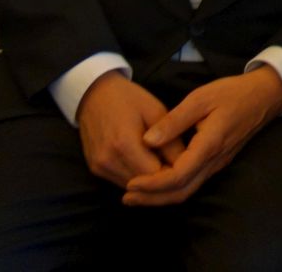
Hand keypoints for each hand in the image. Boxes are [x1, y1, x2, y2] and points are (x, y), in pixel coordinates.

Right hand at [75, 72, 183, 189]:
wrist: (94, 93)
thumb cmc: (129, 98)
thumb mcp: (156, 111)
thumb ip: (171, 142)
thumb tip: (187, 166)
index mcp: (124, 143)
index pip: (155, 176)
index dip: (173, 172)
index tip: (184, 162)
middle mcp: (108, 160)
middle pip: (144, 185)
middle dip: (162, 178)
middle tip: (174, 161)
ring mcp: (99, 167)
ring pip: (133, 188)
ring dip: (149, 180)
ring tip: (159, 159)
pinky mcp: (95, 169)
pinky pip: (121, 182)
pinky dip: (136, 176)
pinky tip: (143, 160)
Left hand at [123, 68, 281, 205]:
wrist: (264, 96)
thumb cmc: (232, 93)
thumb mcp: (200, 98)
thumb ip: (174, 120)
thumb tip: (147, 140)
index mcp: (209, 145)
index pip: (177, 176)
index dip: (152, 184)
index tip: (130, 182)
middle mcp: (214, 162)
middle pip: (182, 192)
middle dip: (152, 199)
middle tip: (127, 197)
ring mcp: (217, 164)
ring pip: (188, 191)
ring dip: (161, 197)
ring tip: (136, 195)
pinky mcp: (217, 162)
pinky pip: (193, 183)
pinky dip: (172, 189)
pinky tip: (157, 183)